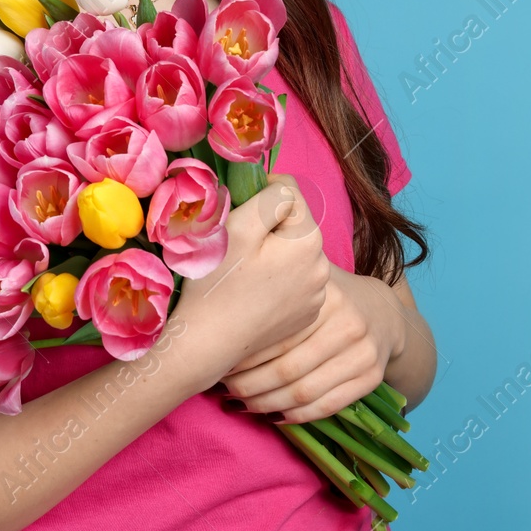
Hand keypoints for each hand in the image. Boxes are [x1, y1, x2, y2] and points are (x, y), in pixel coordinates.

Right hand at [171, 174, 328, 386]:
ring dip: (271, 253)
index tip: (234, 217)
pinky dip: (274, 280)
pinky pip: (292, 280)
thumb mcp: (237, 225)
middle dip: (267, 227)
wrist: (208, 344)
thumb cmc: (215, 283)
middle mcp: (322, 267)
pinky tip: (251, 294)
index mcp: (308, 239)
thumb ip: (268, 195)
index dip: (257, 195)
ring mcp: (316, 294)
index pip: (288, 192)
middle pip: (292, 223)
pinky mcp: (304, 314)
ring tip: (242, 273)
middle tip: (235, 249)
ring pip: (291, 251)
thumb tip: (281, 186)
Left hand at [213, 265, 406, 424]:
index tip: (218, 362)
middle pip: (287, 368)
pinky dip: (295, 416)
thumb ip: (274, 279)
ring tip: (239, 404)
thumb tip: (217, 286)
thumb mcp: (307, 276)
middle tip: (222, 388)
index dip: (242, 354)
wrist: (382, 311)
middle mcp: (348, 325)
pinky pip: (326, 406)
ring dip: (266, 404)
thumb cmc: (328, 293)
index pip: (275, 335)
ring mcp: (363, 354)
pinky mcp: (371, 378)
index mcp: (326, 296)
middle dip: (248, 384)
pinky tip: (272, 414)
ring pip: (304, 392)